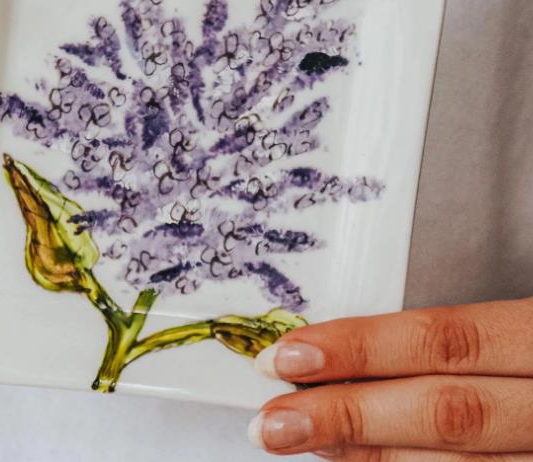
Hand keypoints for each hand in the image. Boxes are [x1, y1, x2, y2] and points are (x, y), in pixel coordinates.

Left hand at [249, 298, 532, 459]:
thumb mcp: (527, 327)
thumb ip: (469, 338)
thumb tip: (363, 348)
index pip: (444, 341)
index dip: (361, 348)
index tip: (288, 354)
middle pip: (444, 412)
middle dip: (348, 417)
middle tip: (269, 422)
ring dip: (369, 458)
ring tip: (299, 442)